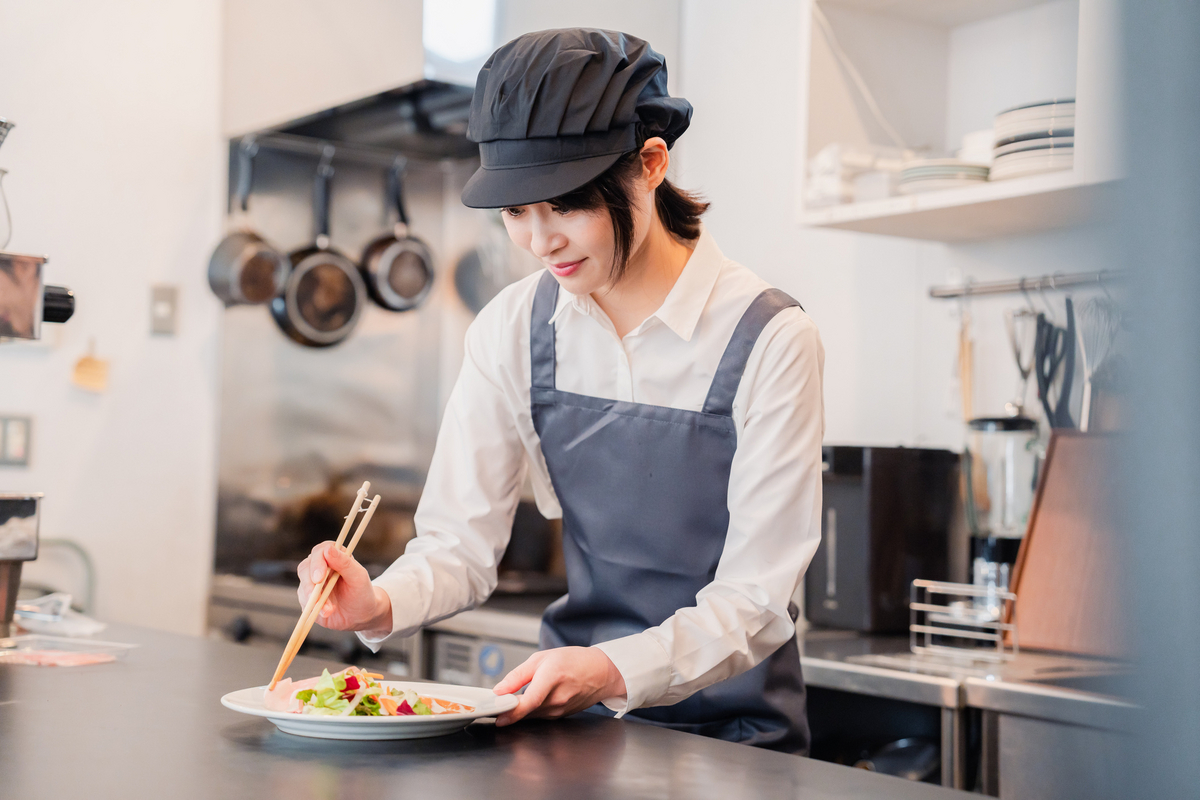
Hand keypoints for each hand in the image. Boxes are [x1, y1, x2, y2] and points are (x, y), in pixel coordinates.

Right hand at [296, 542, 391, 632]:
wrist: (360, 615)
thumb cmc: (361, 592)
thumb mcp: (358, 577)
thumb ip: (345, 563)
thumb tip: (328, 549)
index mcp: (334, 556)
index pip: (319, 552)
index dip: (317, 563)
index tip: (320, 577)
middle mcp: (320, 566)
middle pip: (305, 567)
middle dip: (309, 582)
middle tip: (316, 595)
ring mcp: (312, 582)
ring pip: (303, 585)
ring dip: (314, 598)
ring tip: (329, 609)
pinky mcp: (308, 598)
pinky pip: (305, 601)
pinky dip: (314, 607)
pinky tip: (327, 612)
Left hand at [491, 646, 626, 726]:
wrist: (600, 673)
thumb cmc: (573, 661)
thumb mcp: (541, 658)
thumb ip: (517, 675)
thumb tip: (499, 690)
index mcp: (553, 677)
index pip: (530, 700)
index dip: (512, 711)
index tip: (498, 717)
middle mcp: (558, 698)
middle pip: (527, 710)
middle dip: (510, 709)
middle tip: (499, 703)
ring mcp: (560, 710)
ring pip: (532, 714)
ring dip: (521, 709)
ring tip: (518, 696)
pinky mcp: (560, 716)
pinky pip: (540, 716)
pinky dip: (532, 710)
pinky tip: (534, 699)